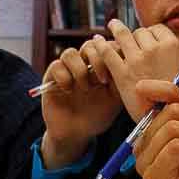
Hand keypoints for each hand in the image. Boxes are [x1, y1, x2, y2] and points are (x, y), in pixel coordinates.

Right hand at [36, 36, 122, 169]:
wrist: (76, 134)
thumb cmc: (97, 117)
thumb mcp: (115, 99)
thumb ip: (121, 80)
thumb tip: (127, 62)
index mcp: (101, 67)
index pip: (106, 46)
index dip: (112, 51)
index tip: (118, 67)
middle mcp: (83, 65)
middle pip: (89, 45)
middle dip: (98, 60)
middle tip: (103, 80)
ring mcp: (67, 70)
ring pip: (71, 53)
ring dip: (80, 69)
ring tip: (85, 88)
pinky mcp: (51, 77)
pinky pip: (56, 65)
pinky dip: (64, 77)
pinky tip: (69, 90)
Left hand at [98, 17, 178, 123]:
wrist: (166, 121)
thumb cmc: (178, 101)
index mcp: (172, 46)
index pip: (156, 29)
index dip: (150, 34)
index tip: (146, 40)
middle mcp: (154, 49)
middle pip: (139, 32)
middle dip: (135, 36)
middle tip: (129, 41)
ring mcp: (137, 59)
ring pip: (123, 36)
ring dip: (116, 29)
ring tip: (112, 24)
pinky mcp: (121, 73)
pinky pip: (107, 51)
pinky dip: (100, 44)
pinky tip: (96, 40)